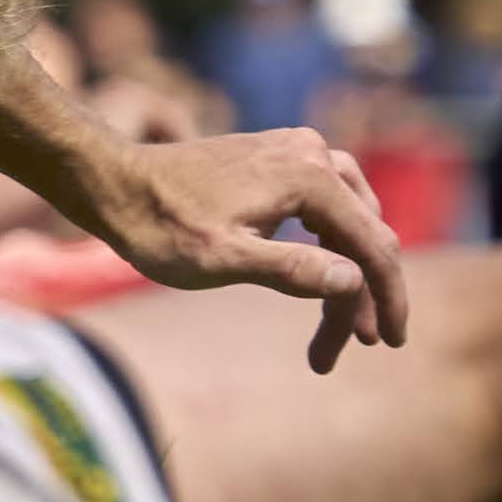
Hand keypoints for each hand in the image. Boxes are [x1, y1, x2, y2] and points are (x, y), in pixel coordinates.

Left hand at [75, 125, 408, 371]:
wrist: (114, 183)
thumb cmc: (160, 226)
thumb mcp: (223, 260)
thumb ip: (291, 270)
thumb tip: (354, 281)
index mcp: (307, 176)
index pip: (373, 243)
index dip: (387, 298)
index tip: (388, 344)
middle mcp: (311, 153)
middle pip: (362, 233)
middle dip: (360, 294)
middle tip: (344, 349)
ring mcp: (295, 151)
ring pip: (346, 221)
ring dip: (346, 274)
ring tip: (336, 330)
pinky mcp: (277, 161)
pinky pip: (324, 207)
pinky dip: (326, 247)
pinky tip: (319, 282)